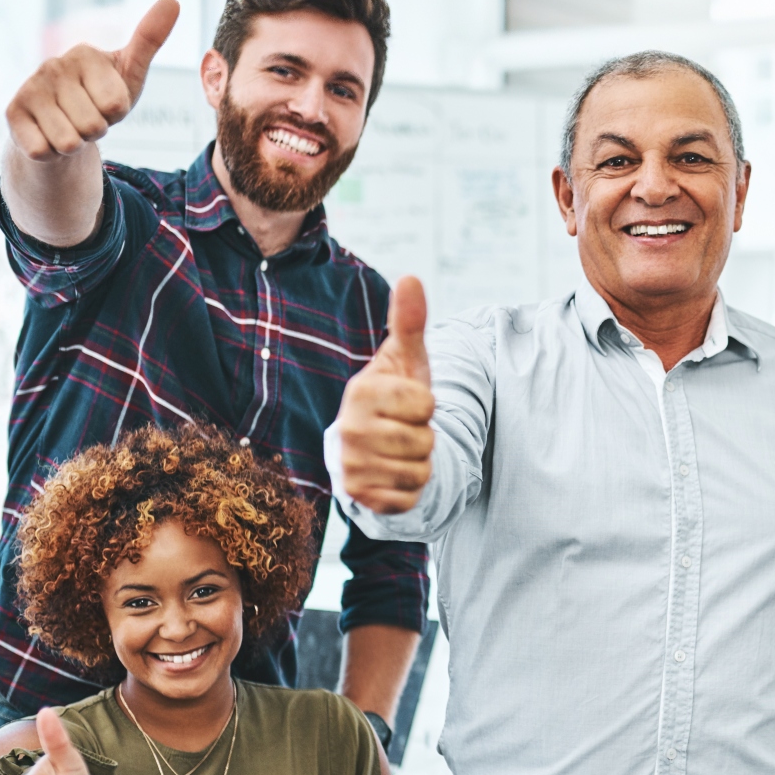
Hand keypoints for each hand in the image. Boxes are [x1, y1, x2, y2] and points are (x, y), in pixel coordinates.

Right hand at [5, 0, 179, 159]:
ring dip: (74, 144)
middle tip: (86, 117)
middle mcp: (53, 65)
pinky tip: (47, 135)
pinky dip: (51, 154)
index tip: (107, 103)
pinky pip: (43, 151)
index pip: (116, 105)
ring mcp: (29, 87)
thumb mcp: (130, 73)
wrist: (61, 124)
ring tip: (69, 126)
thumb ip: (150, 40)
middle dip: (95, 131)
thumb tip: (172, 0)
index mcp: (85, 53)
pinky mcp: (12, 113)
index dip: (116, 114)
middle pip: (92, 126)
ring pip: (68, 141)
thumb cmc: (100, 97)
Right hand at [336, 276, 434, 514]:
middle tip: (404, 427)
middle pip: (424, 439)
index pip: (425, 404)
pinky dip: (411, 487)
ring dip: (420, 460)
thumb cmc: (393, 397)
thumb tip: (411, 277)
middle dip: (425, 434)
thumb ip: (409, 321)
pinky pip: (410, 496)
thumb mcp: (405, 359)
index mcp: (360, 392)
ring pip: (420, 468)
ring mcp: (351, 467)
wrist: (371, 445)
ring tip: (400, 449)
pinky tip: (395, 473)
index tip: (408, 402)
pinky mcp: (361, 497)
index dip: (426, 404)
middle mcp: (348, 431)